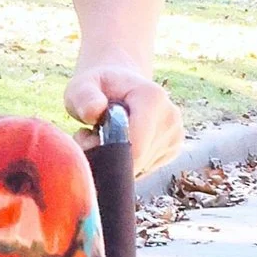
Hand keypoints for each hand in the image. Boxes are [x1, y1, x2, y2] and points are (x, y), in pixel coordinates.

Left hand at [65, 60, 183, 176]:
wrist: (120, 86)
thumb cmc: (97, 88)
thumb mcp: (81, 86)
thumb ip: (84, 97)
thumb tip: (94, 112)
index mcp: (152, 98)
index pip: (136, 147)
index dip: (107, 154)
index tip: (89, 140)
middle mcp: (170, 117)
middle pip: (138, 160)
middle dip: (109, 158)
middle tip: (91, 137)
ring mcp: (175, 134)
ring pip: (141, 168)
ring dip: (117, 162)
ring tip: (105, 138)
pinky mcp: (174, 149)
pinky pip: (145, 169)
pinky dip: (128, 164)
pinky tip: (120, 144)